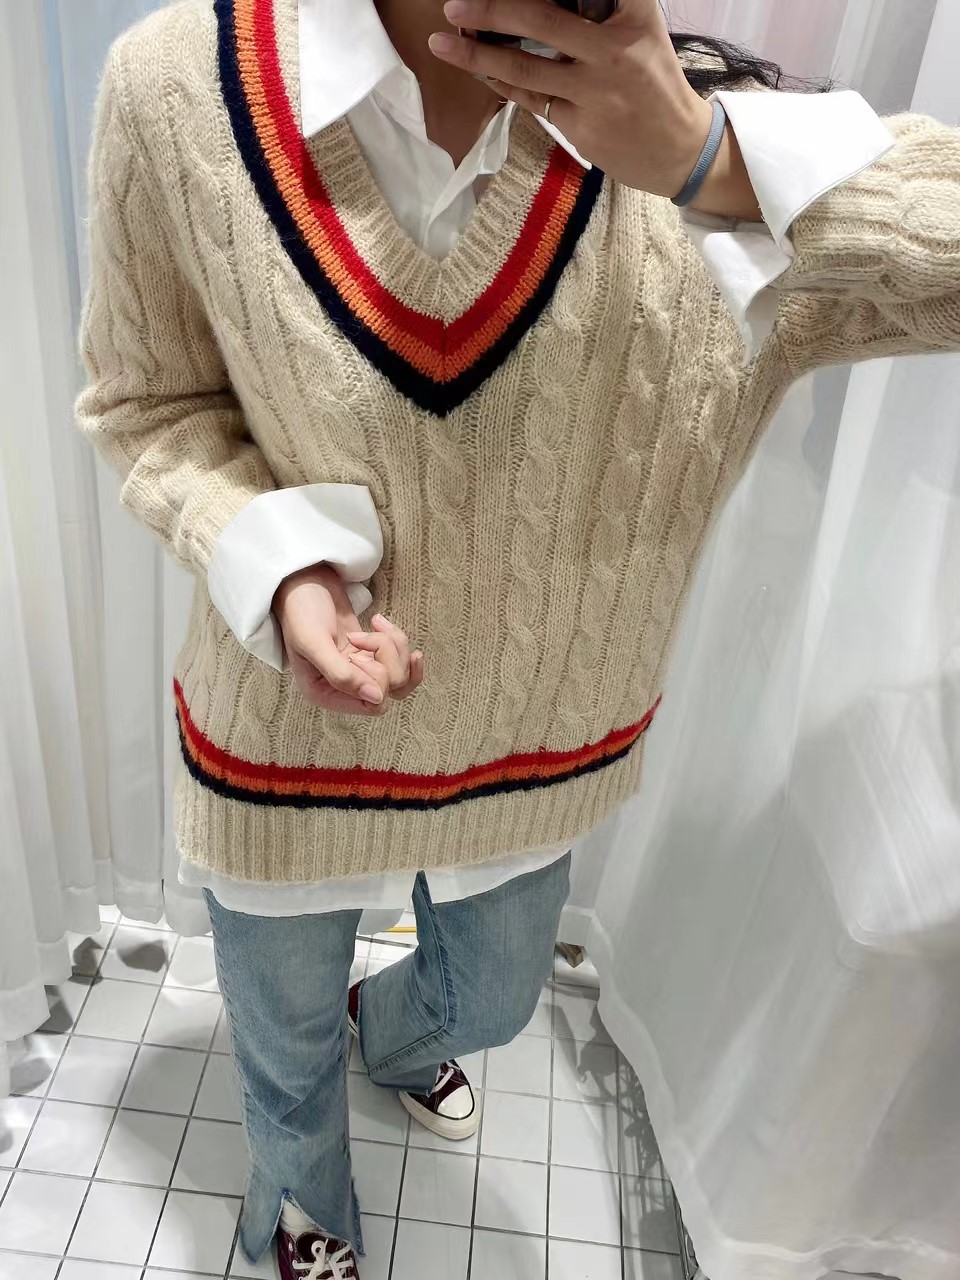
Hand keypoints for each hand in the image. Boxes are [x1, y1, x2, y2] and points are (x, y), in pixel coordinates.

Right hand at [273, 565, 422, 716]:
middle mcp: (342, 688)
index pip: (372, 705)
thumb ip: (342, 675)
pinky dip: (397, 638)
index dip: (376, 680)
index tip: (357, 655)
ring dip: (394, 646)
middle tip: (358, 635)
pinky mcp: (368, 653)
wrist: (304, 580)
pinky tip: (378, 622)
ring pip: (400, 673)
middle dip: (385, 657)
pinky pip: (399, 657)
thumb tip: (377, 698)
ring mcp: (358, 670)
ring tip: (374, 625)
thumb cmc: (301, 612)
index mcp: (324, 693)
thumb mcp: (315, 643)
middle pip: (391, 689)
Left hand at [430, 0, 759, 217]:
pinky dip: (500, 83)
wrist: (680, 149)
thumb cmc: (654, 82)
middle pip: (542, 20)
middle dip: (493, 8)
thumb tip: (543, 5)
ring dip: (477, 53)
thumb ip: (599, 10)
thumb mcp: (641, 30)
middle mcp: (613, 48)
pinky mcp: (579, 125)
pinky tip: (477, 69)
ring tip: (442, 41)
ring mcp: (594, 90)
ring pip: (525, 66)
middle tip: (454, 4)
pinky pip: (530, 99)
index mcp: (633, 15)